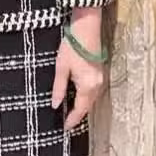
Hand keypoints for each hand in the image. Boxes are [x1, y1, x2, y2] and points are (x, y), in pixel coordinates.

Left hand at [52, 8, 105, 130]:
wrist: (87, 28)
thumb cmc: (72, 47)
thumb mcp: (61, 68)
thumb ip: (59, 88)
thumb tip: (55, 105)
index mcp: (87, 86)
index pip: (80, 109)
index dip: (72, 120)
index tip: (65, 128)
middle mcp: (97, 85)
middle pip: (88, 106)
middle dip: (78, 114)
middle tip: (67, 122)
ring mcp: (100, 78)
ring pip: (92, 99)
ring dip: (83, 106)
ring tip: (71, 111)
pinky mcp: (100, 72)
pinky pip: (94, 91)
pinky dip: (86, 97)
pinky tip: (78, 96)